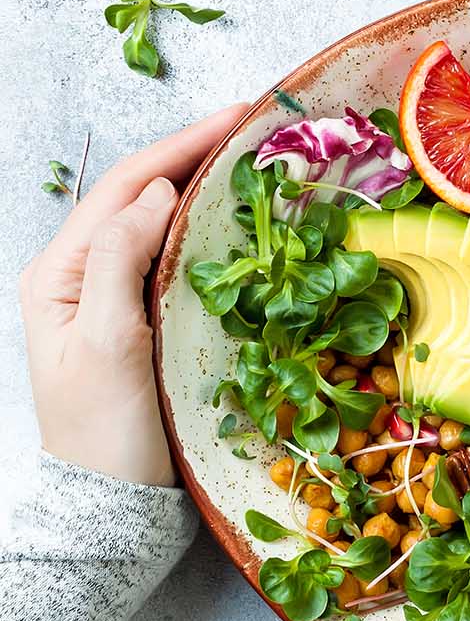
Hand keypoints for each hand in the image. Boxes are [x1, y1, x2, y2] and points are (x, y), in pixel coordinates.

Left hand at [21, 105, 246, 485]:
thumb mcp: (106, 347)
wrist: (114, 504)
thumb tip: (156, 194)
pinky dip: (214, 231)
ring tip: (258, 161)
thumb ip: (119, 263)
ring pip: (163, 223)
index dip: (181, 145)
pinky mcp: (149, 319)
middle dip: (198, 154)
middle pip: (144, 195)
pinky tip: (245, 222)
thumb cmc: (105, 435)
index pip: (125, 187)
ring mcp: (117, 296)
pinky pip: (180, 259)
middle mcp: (84, 274)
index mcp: (60, 272)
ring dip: (208, 187)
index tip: (236, 117)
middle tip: (258, 128)